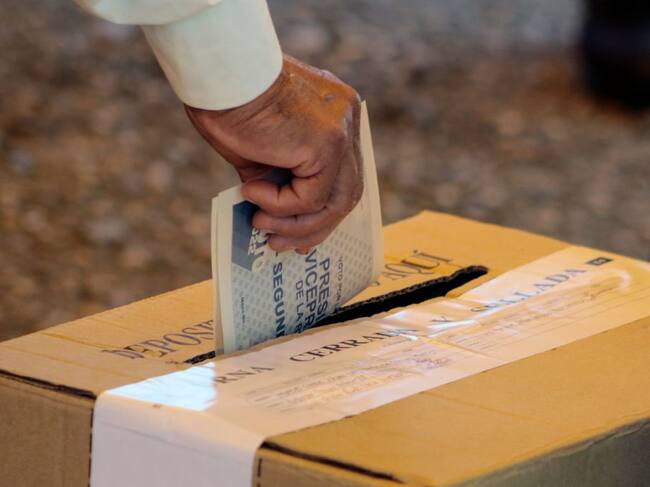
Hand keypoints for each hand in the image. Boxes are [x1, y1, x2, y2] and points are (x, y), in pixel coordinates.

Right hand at [185, 55, 362, 252]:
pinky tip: (251, 191)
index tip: (303, 236)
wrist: (218, 72)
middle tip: (282, 245)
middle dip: (313, 227)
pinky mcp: (327, 143)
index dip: (323, 213)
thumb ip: (277, 179)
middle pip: (346, 194)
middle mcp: (346, 121)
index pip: (342, 176)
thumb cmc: (228, 102)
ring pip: (335, 202)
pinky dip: (278, 204)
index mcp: (335, 117)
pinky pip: (310, 197)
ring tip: (260, 226)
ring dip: (294, 223)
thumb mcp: (260, 150)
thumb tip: (273, 218)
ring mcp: (342, 132)